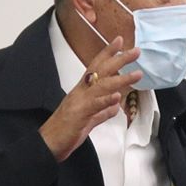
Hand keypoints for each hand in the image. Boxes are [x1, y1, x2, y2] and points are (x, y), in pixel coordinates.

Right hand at [39, 36, 141, 161]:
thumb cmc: (66, 131)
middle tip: (136, 51)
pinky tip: (117, 97)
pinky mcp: (79, 115)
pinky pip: (94, 106)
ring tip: (137, 74)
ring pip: (101, 86)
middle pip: (101, 70)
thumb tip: (115, 106)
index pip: (96, 67)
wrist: (48, 144)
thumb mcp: (89, 120)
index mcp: (82, 91)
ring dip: (120, 78)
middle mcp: (81, 92)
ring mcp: (79, 102)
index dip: (108, 53)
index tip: (119, 41)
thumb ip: (102, 112)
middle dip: (119, 59)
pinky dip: (106, 100)